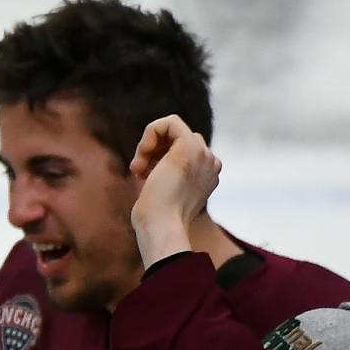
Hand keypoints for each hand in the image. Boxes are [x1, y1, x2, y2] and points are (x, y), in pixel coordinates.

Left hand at [129, 115, 222, 264]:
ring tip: (138, 168)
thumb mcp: (160, 196)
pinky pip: (169, 122)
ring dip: (149, 145)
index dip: (159, 158)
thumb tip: (151, 167)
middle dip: (154, 151)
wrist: (160, 228)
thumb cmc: (154, 222)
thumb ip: (164, 177)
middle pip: (179, 139)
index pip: (184, 153)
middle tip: (139, 172)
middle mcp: (211, 164)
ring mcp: (203, 154)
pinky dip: (150, 133)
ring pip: (174, 130)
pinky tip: (141, 154)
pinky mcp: (189, 146)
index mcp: (207, 177)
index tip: (143, 176)